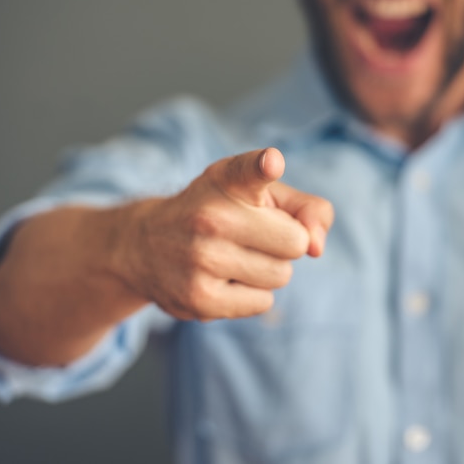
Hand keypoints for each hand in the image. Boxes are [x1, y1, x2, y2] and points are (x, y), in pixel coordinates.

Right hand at [117, 148, 333, 320]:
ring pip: (281, 275)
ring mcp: (202, 259)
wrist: (146, 246)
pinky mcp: (199, 298)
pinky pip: (263, 302)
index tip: (271, 162)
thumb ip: (304, 209)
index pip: (248, 170)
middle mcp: (210, 216)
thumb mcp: (258, 195)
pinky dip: (252, 294)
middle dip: (283, 243)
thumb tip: (317, 247)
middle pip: (295, 243)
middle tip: (251, 236)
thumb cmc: (219, 214)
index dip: (262, 166)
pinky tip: (222, 279)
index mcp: (226, 180)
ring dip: (268, 270)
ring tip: (233, 256)